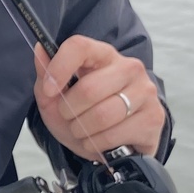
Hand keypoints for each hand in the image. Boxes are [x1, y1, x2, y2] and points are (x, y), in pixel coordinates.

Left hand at [33, 37, 165, 158]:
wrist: (113, 145)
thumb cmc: (84, 114)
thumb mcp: (56, 98)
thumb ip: (46, 74)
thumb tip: (39, 48)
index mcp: (103, 55)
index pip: (80, 47)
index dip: (59, 68)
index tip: (48, 90)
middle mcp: (129, 67)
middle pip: (89, 88)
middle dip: (70, 112)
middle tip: (70, 119)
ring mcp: (145, 92)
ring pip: (102, 115)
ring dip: (83, 130)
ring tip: (85, 131)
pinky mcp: (154, 118)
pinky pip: (114, 135)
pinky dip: (98, 143)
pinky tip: (101, 141)